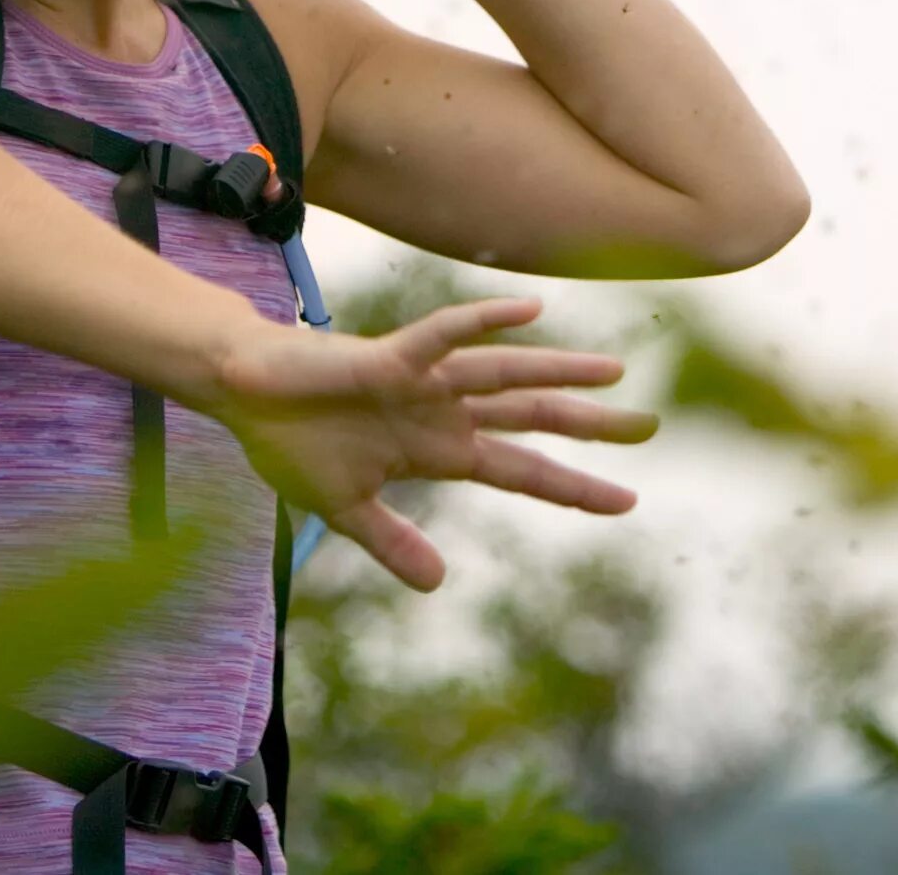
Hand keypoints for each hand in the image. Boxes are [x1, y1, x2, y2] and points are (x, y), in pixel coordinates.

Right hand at [208, 295, 653, 591]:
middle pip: (532, 418)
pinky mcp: (388, 359)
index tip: (627, 501)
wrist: (245, 395)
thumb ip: (393, 543)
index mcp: (440, 449)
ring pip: (504, 375)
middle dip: (591, 425)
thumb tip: (438, 585)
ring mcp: (422, 382)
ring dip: (557, 372)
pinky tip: (528, 311)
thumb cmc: (294, 441)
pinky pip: (443, 335)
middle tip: (652, 426)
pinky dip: (483, 323)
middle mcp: (445, 412)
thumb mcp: (348, 508)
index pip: (522, 470)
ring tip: (614, 372)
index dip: (573, 487)